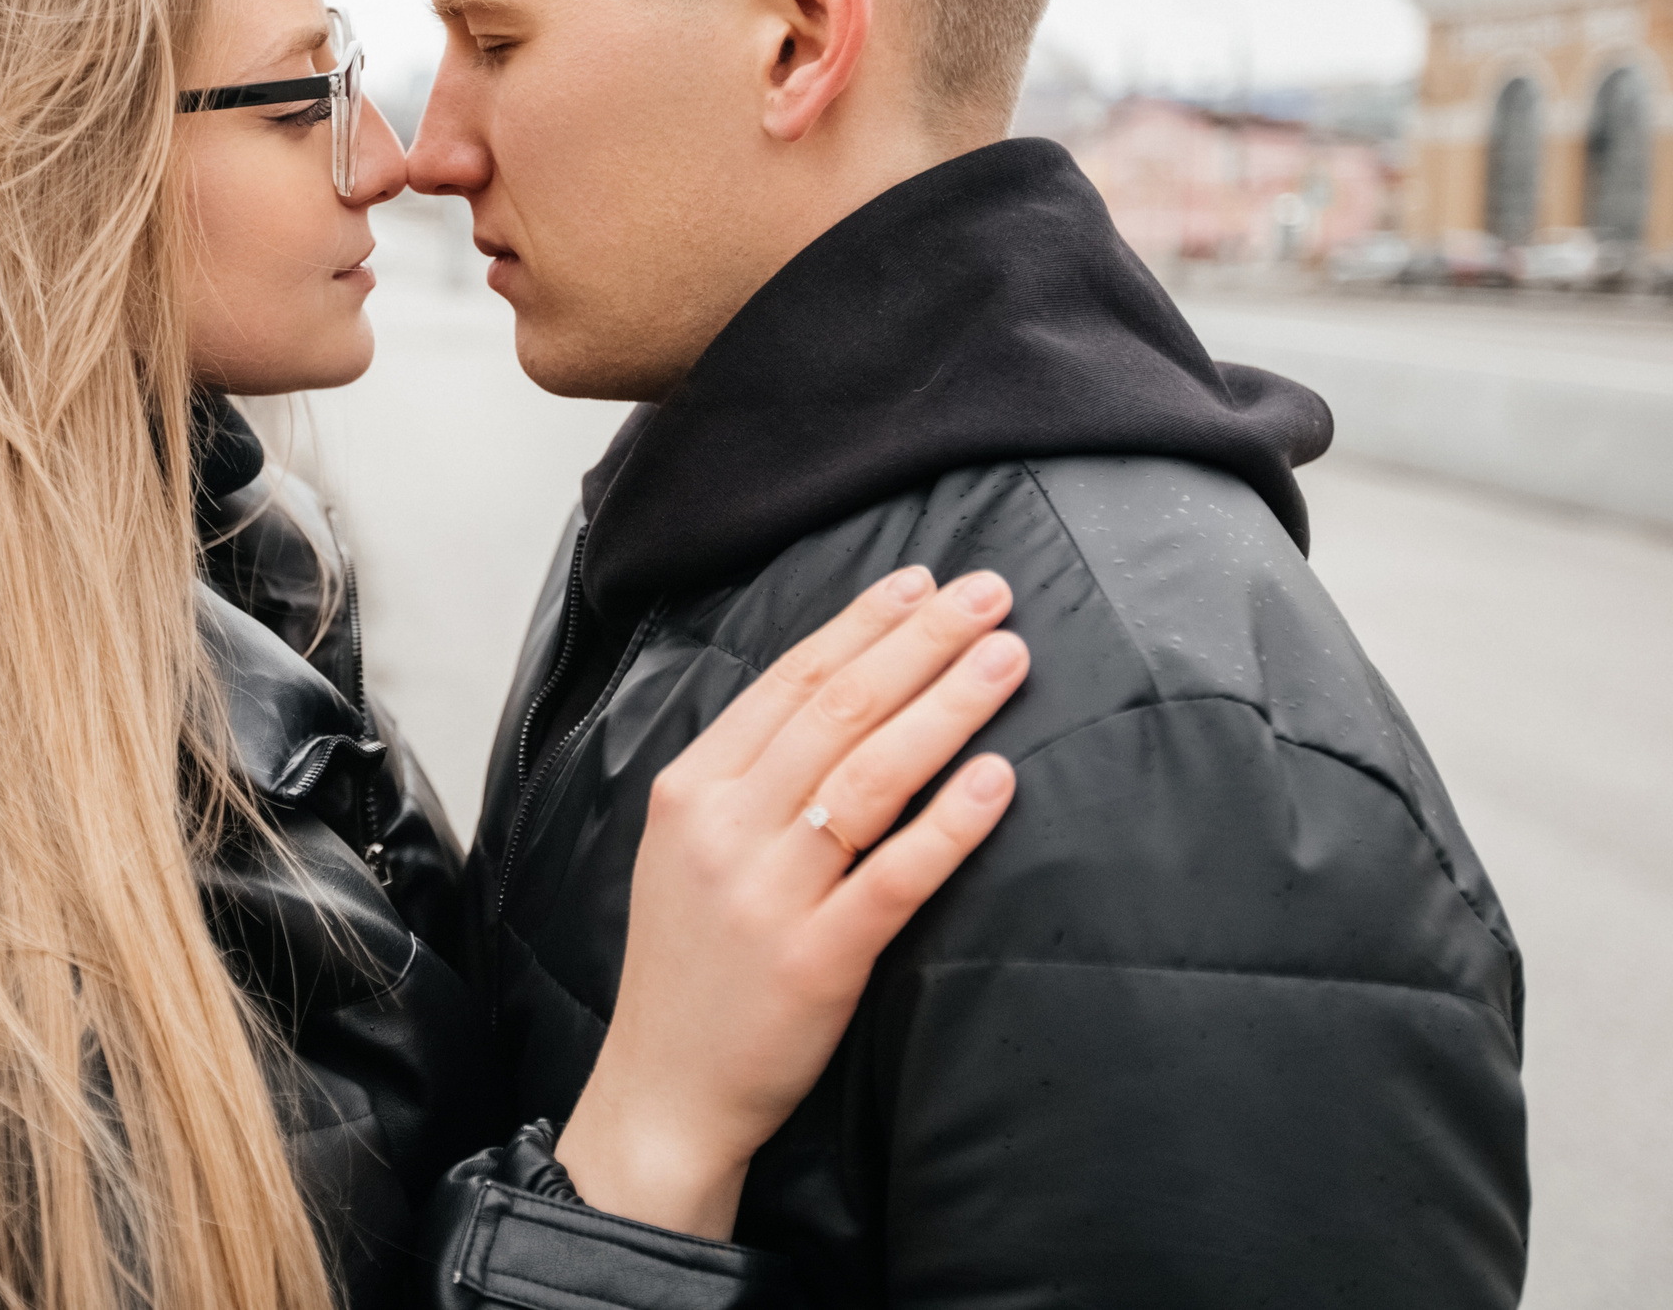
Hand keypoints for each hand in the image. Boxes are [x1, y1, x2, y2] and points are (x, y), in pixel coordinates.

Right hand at [553, 565, 1024, 1238]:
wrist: (665, 1088)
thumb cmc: (691, 964)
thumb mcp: (688, 849)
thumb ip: (748, 778)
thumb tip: (837, 694)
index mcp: (690, 789)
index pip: (789, 681)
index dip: (864, 625)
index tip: (925, 584)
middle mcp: (724, 828)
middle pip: (838, 711)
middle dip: (921, 643)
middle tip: (988, 595)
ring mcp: (768, 893)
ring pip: (870, 776)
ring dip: (946, 707)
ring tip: (1008, 660)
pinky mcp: (816, 960)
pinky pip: (893, 876)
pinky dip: (948, 822)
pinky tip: (996, 778)